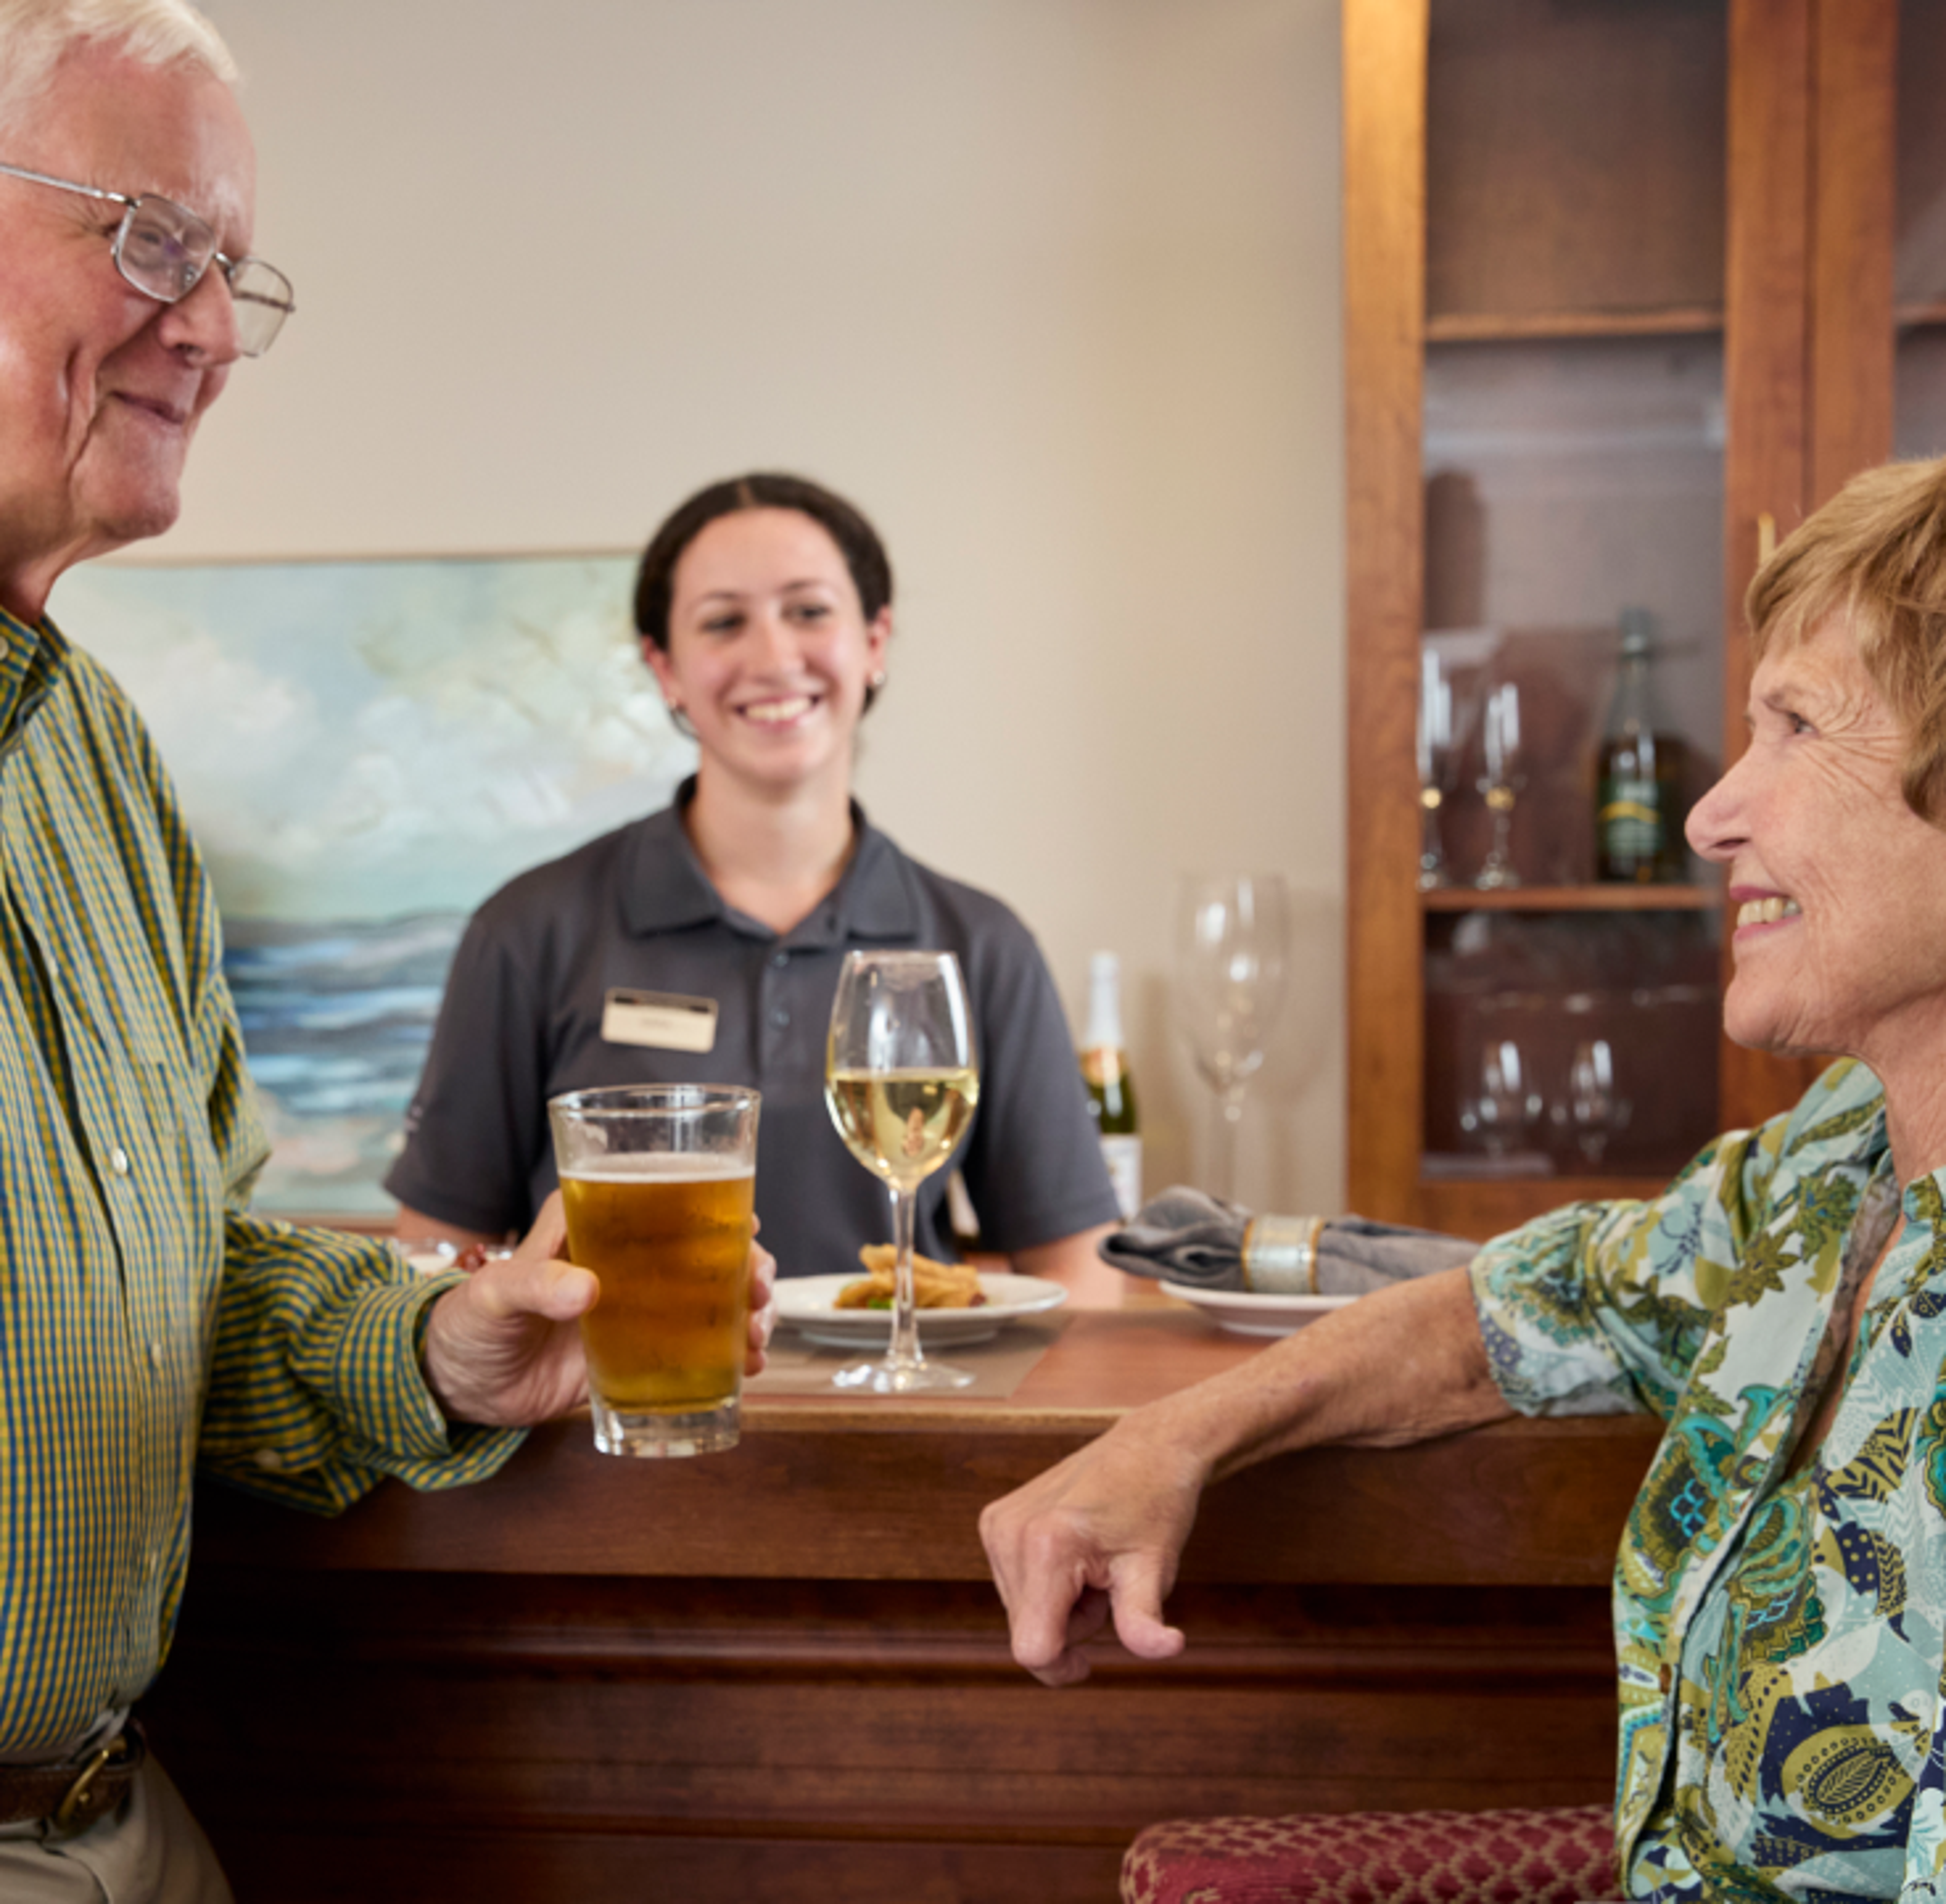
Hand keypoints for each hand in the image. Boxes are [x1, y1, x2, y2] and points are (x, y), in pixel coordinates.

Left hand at [423, 1201, 779, 1425]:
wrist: (460, 1388)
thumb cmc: (468, 1323)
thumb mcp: (493, 1296)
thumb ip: (535, 1284)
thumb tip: (587, 1289)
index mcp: (592, 1223)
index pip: (660, 1195)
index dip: (712, 1200)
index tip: (748, 1221)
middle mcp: (625, 1258)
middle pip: (703, 1246)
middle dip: (745, 1262)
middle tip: (760, 1289)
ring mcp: (637, 1305)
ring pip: (710, 1294)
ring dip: (746, 1309)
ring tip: (759, 1334)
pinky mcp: (640, 1350)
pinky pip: (695, 1347)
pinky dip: (729, 1354)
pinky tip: (750, 1366)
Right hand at [978, 1416, 1205, 1686]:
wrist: (1145, 1450)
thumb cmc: (1154, 1507)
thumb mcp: (1155, 1569)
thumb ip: (1145, 1621)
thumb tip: (1167, 1649)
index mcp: (1047, 1547)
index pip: (1031, 1648)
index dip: (1061, 1669)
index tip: (1088, 1663)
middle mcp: (1010, 1533)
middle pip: (1026, 1632)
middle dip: (1068, 1626)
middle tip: (1105, 1584)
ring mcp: (997, 1524)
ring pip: (1019, 1612)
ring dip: (1058, 1606)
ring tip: (1091, 1565)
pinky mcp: (994, 1519)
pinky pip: (1014, 1585)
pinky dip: (1045, 1584)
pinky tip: (1072, 1553)